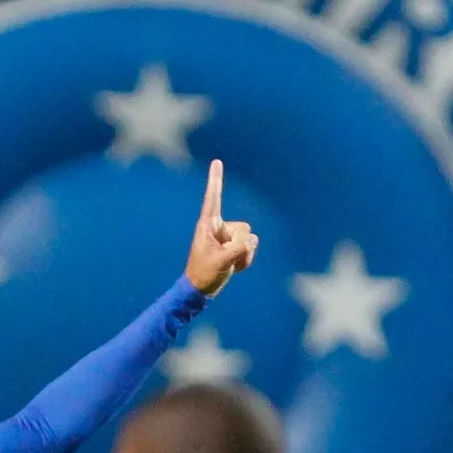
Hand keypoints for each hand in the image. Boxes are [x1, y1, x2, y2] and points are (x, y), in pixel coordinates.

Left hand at [183, 159, 257, 296]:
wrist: (199, 291)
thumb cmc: (204, 274)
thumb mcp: (221, 261)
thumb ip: (239, 249)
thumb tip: (252, 239)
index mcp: (207, 225)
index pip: (213, 198)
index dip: (216, 180)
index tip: (216, 162)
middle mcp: (218, 228)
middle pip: (243, 228)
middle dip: (240, 246)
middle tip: (224, 259)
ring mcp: (226, 238)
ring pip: (249, 240)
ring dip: (243, 255)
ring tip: (227, 265)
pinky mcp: (233, 247)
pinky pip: (250, 249)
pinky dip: (245, 261)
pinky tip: (233, 269)